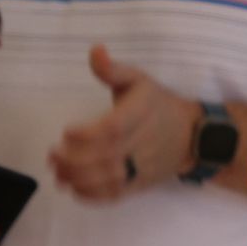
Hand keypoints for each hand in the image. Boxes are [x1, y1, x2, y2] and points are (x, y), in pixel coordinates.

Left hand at [49, 46, 198, 202]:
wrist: (193, 136)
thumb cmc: (159, 105)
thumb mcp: (140, 81)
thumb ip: (113, 70)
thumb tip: (95, 50)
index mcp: (141, 113)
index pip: (114, 128)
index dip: (88, 134)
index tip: (66, 131)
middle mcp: (143, 142)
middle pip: (107, 156)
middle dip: (74, 160)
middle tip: (52, 155)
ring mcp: (143, 166)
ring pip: (110, 178)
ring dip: (78, 179)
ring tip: (58, 172)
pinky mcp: (141, 183)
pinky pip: (117, 194)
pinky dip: (93, 196)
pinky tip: (75, 189)